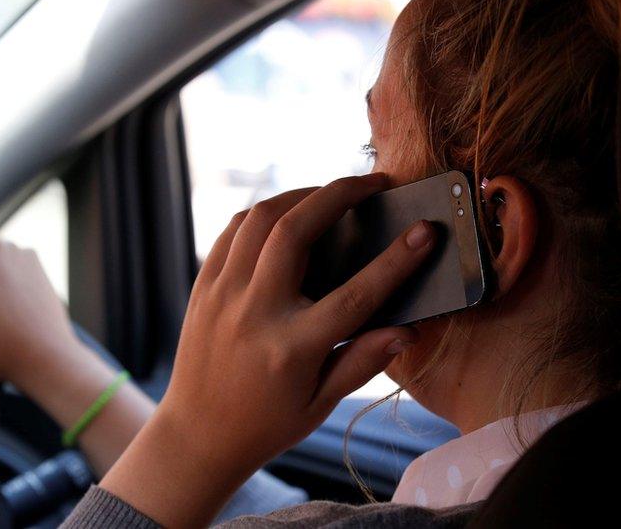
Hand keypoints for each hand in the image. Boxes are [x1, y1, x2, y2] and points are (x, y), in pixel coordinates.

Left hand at [100, 173, 435, 526]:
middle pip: (296, 230)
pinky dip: (263, 213)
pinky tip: (286, 214)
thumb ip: (361, 362)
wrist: (196, 436)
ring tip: (330, 195)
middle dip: (339, 193)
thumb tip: (406, 330)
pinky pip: (232, 232)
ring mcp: (223, 295)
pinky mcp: (203, 288)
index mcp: (292, 348)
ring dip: (299, 195)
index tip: (424, 232)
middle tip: (372, 183)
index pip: (356, 294)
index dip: (397, 260)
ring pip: (259, 219)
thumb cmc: (265, 424)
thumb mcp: (320, 404)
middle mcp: (254, 313)